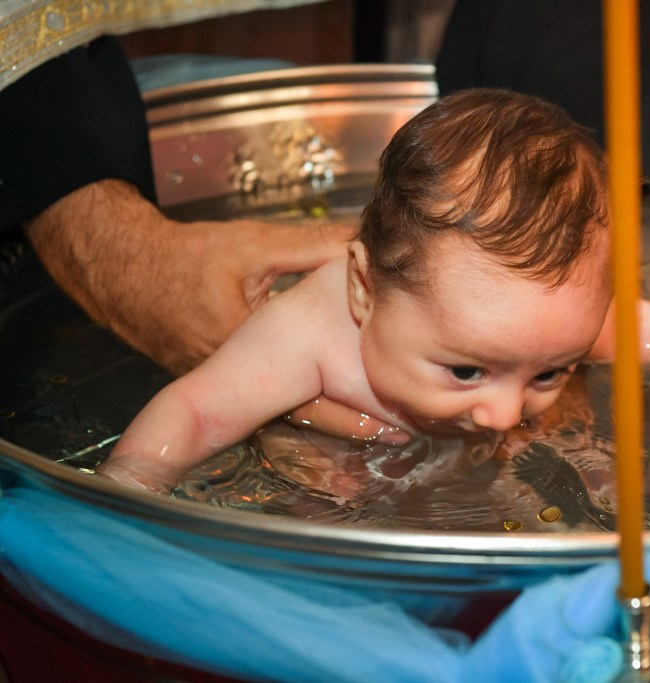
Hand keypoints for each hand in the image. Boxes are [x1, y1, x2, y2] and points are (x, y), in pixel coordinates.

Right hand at [28, 180, 410, 448]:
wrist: (126, 269)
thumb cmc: (190, 256)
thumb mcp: (254, 247)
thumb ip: (311, 248)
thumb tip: (363, 243)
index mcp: (244, 347)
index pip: (303, 394)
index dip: (348, 411)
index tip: (389, 421)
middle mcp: (232, 378)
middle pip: (298, 417)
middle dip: (348, 426)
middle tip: (398, 437)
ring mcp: (224, 386)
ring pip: (284, 420)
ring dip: (327, 432)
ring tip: (379, 439)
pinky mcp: (222, 383)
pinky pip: (267, 411)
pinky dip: (300, 419)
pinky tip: (336, 426)